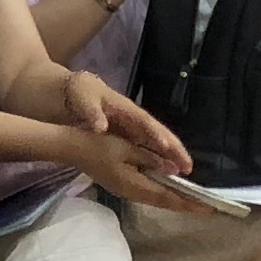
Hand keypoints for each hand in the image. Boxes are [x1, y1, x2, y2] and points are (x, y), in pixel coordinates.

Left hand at [60, 72, 193, 179]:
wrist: (71, 90)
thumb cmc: (79, 92)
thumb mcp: (82, 97)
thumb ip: (91, 111)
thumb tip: (101, 127)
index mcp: (124, 108)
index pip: (145, 122)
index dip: (157, 134)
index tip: (168, 147)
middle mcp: (133, 117)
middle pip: (157, 132)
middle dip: (174, 148)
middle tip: (189, 166)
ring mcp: (130, 126)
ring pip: (154, 141)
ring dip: (169, 155)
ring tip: (184, 171)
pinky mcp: (125, 134)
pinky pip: (145, 146)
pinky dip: (155, 157)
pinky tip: (162, 170)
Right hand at [73, 128, 210, 216]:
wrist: (72, 149)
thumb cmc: (98, 145)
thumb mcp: (127, 148)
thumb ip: (150, 159)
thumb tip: (172, 169)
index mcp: (134, 184)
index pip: (167, 197)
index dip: (188, 202)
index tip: (207, 207)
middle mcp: (131, 192)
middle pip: (163, 203)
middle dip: (185, 205)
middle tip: (206, 206)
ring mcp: (125, 191)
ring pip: (155, 199)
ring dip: (174, 201)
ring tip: (192, 200)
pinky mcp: (121, 186)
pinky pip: (147, 194)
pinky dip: (162, 194)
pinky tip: (169, 190)